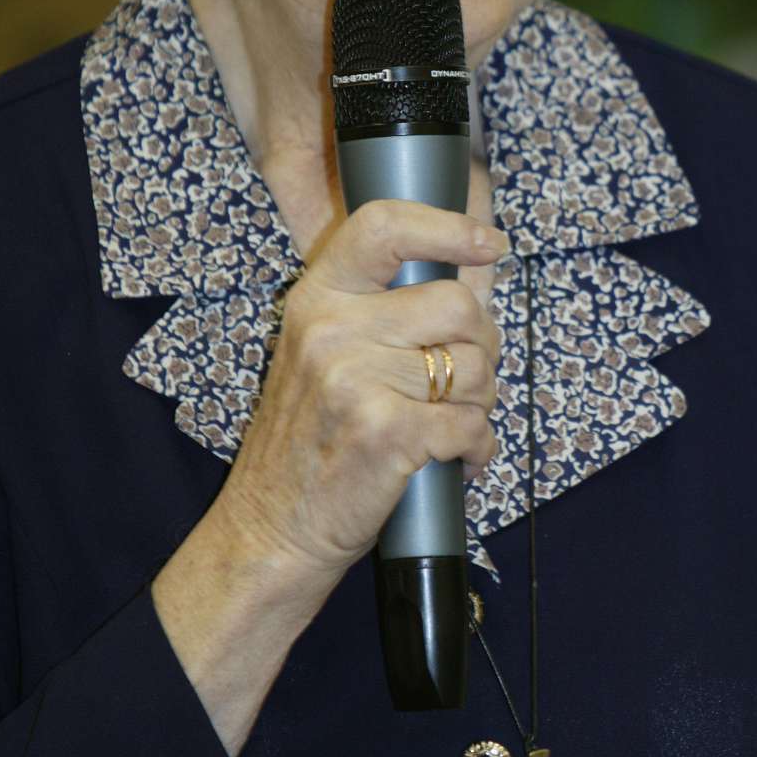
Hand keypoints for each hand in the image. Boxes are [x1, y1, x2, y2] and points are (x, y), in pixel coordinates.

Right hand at [217, 197, 506, 584]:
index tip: (488, 244)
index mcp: (316, 299)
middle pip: (458, 304)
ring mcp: (356, 380)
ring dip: (481, 403)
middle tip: (464, 380)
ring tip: (450, 425)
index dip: (448, 227)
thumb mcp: (319, 355)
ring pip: (476, 368)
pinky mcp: (386, 433)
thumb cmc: (309, 443)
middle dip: (482, 346)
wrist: (269, 528)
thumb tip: (473, 276)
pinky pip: (472, 425)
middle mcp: (332, 329)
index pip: (385, 227)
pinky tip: (456, 459)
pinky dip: (478, 448)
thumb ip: (378, 312)